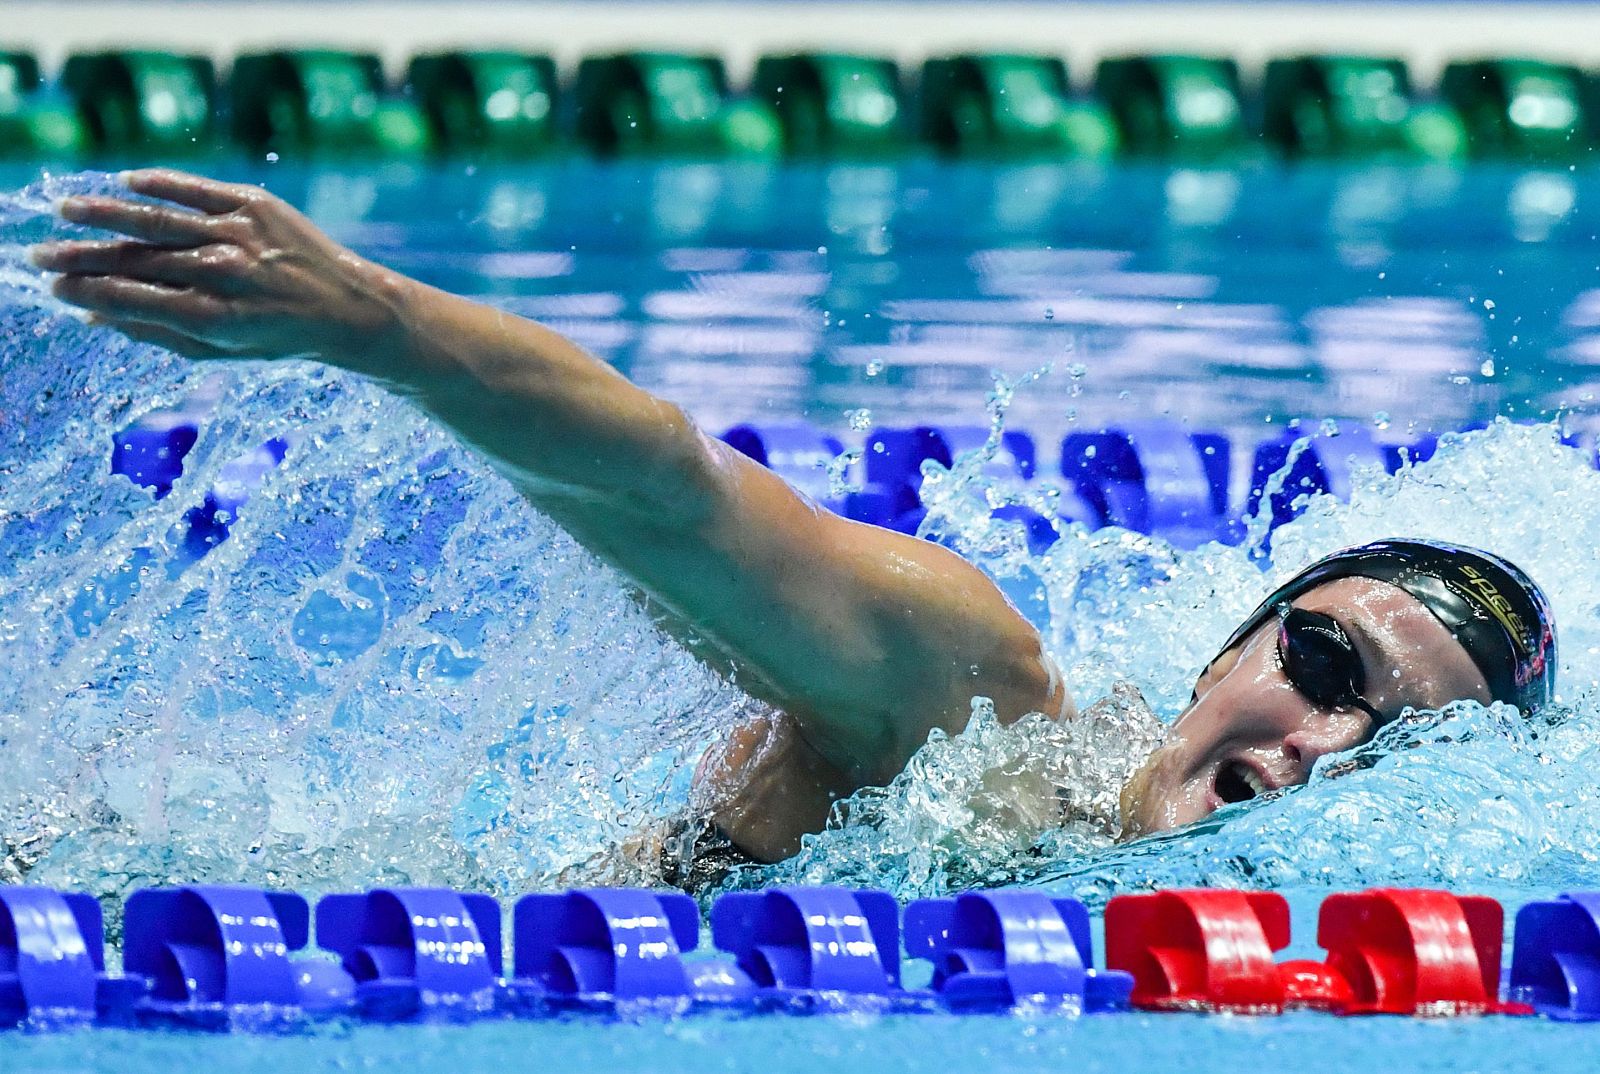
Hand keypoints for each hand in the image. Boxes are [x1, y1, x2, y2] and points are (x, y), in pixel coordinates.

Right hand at [31, 169, 408, 367]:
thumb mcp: (222, 352)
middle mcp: (229, 274)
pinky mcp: (258, 206)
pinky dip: (161, 185)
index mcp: (219, 318)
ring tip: (66, 212)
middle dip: (84, 258)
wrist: (349, 307)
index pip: (139, 301)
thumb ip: (158, 334)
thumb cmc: (277, 336)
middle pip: (141, 261)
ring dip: (108, 215)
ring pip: (161, 221)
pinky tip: (126, 183)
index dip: (92, 294)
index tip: (55, 289)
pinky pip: (199, 190)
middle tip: (39, 256)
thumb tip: (92, 318)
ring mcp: (243, 236)